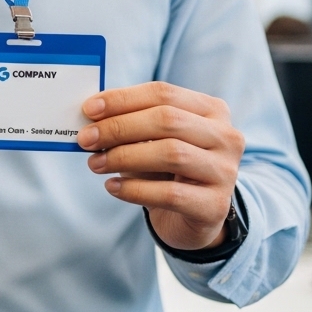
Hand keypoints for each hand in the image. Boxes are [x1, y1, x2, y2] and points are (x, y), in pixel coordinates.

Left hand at [77, 82, 244, 250]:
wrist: (189, 218)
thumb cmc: (166, 170)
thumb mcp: (151, 141)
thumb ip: (129, 123)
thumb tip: (90, 115)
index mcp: (211, 110)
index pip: (163, 93)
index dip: (123, 99)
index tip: (88, 109)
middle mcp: (226, 136)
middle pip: (167, 120)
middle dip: (119, 127)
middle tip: (85, 139)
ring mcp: (225, 172)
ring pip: (171, 153)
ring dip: (124, 157)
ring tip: (94, 164)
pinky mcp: (214, 205)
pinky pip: (170, 193)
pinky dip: (134, 189)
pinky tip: (112, 187)